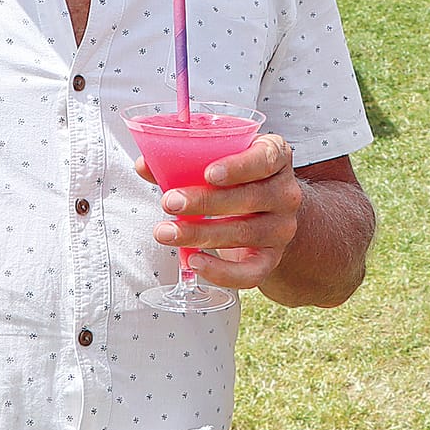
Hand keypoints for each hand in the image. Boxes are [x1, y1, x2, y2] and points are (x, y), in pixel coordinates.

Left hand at [137, 133, 302, 288]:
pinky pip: (251, 272)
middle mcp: (285, 193)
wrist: (266, 213)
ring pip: (243, 234)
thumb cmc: (236, 179)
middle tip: (170, 203)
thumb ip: (183, 160)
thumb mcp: (219, 159)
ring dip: (200, 234)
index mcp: (276, 157)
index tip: (208, 173)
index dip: (238, 167)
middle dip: (205, 202)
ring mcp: (281, 228)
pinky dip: (221, 271)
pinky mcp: (271, 259)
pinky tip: (194, 261)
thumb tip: (144, 164)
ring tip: (166, 232)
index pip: (266, 159)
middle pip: (250, 198)